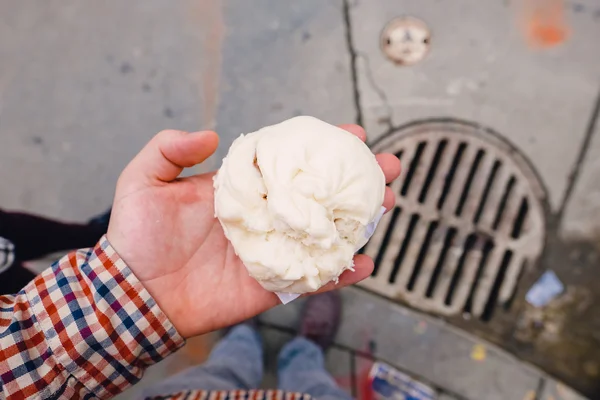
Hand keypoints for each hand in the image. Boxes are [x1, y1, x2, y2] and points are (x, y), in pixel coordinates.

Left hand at [107, 125, 400, 337]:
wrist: (134, 293)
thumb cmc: (137, 236)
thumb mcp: (144, 179)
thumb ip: (170, 149)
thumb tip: (212, 133)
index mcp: (243, 189)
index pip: (290, 162)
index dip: (322, 148)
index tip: (352, 134)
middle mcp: (264, 216)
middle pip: (318, 195)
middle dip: (355, 180)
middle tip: (387, 165)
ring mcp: (272, 250)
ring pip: (324, 232)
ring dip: (359, 220)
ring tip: (388, 202)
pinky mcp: (272, 285)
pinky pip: (313, 278)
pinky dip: (340, 274)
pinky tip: (365, 262)